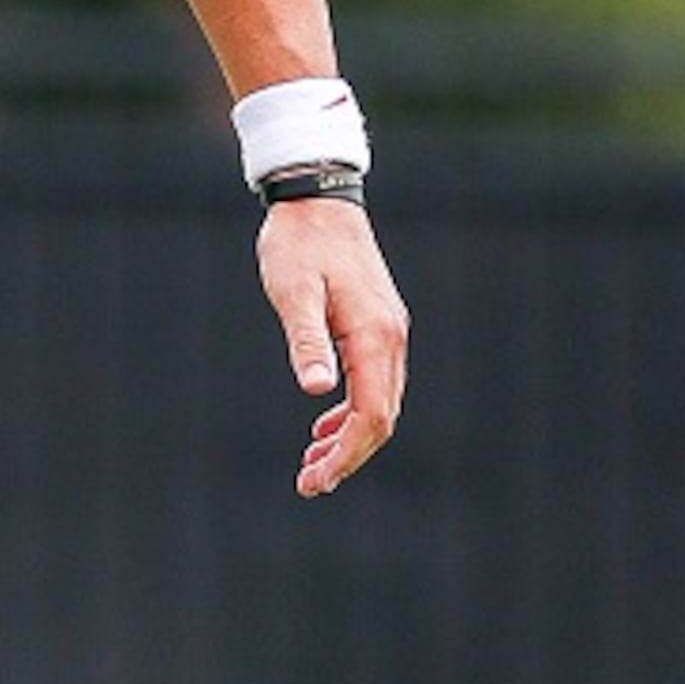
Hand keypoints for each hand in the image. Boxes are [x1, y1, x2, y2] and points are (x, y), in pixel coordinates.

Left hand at [259, 193, 407, 497]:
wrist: (317, 198)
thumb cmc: (299, 244)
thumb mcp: (293, 293)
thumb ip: (306, 341)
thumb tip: (316, 391)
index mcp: (375, 336)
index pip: (372, 416)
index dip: (346, 456)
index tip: (313, 481)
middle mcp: (391, 338)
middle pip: (381, 417)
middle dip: (347, 457)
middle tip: (308, 485)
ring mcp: (387, 331)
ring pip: (379, 402)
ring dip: (349, 438)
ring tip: (311, 465)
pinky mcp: (376, 325)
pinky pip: (374, 383)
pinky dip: (352, 411)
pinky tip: (323, 426)